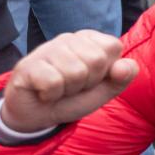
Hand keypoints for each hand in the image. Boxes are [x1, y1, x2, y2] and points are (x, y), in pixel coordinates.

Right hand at [0, 30, 137, 133]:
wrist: (37, 116)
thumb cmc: (72, 98)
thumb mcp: (103, 90)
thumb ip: (122, 77)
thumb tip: (127, 65)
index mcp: (90, 39)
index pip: (113, 47)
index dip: (105, 71)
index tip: (90, 79)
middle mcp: (69, 38)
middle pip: (96, 60)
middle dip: (87, 82)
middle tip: (71, 86)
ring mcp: (47, 49)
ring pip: (75, 72)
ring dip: (68, 90)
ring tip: (58, 89)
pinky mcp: (28, 65)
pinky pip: (53, 82)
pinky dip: (51, 94)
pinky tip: (43, 92)